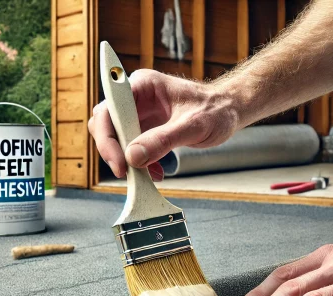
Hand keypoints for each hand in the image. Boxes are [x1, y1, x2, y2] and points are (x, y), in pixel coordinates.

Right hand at [88, 69, 240, 179]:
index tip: (120, 161)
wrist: (228, 112)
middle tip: (127, 172)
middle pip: (105, 124)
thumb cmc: (215, 109)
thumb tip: (133, 157)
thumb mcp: (193, 125)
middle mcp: (135, 98)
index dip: (107, 137)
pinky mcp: (144, 129)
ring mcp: (138, 113)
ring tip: (145, 174)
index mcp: (142, 85)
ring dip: (125, 159)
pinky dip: (138, 164)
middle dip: (113, 150)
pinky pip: (130, 148)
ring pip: (115, 139)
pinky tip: (154, 172)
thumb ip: (163, 140)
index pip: (109, 109)